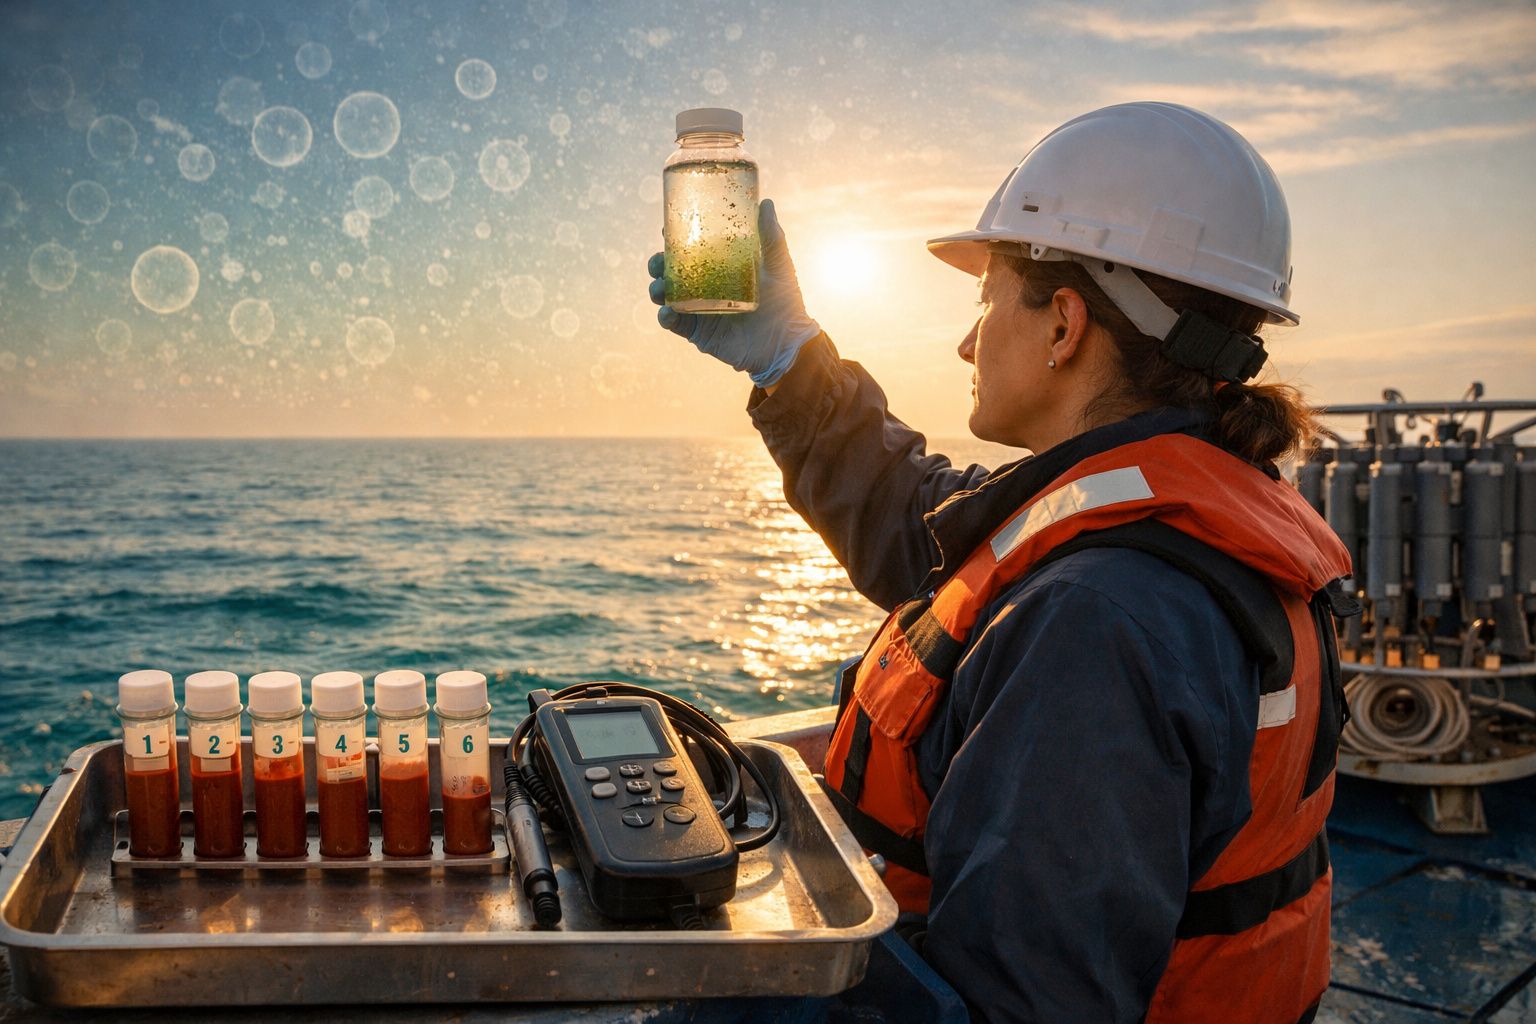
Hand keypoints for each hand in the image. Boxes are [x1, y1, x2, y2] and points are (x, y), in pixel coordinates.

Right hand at [647, 198, 821, 387]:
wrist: (786, 343)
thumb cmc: (786, 302)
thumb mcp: (778, 265)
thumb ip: (771, 236)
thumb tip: (765, 202)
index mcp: (720, 269)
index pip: (691, 250)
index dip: (675, 240)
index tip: (666, 228)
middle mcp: (706, 288)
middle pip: (671, 271)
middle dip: (657, 264)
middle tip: (659, 262)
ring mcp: (700, 310)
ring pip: (667, 295)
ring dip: (657, 288)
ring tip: (661, 287)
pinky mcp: (698, 333)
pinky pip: (674, 323)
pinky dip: (666, 316)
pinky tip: (669, 310)